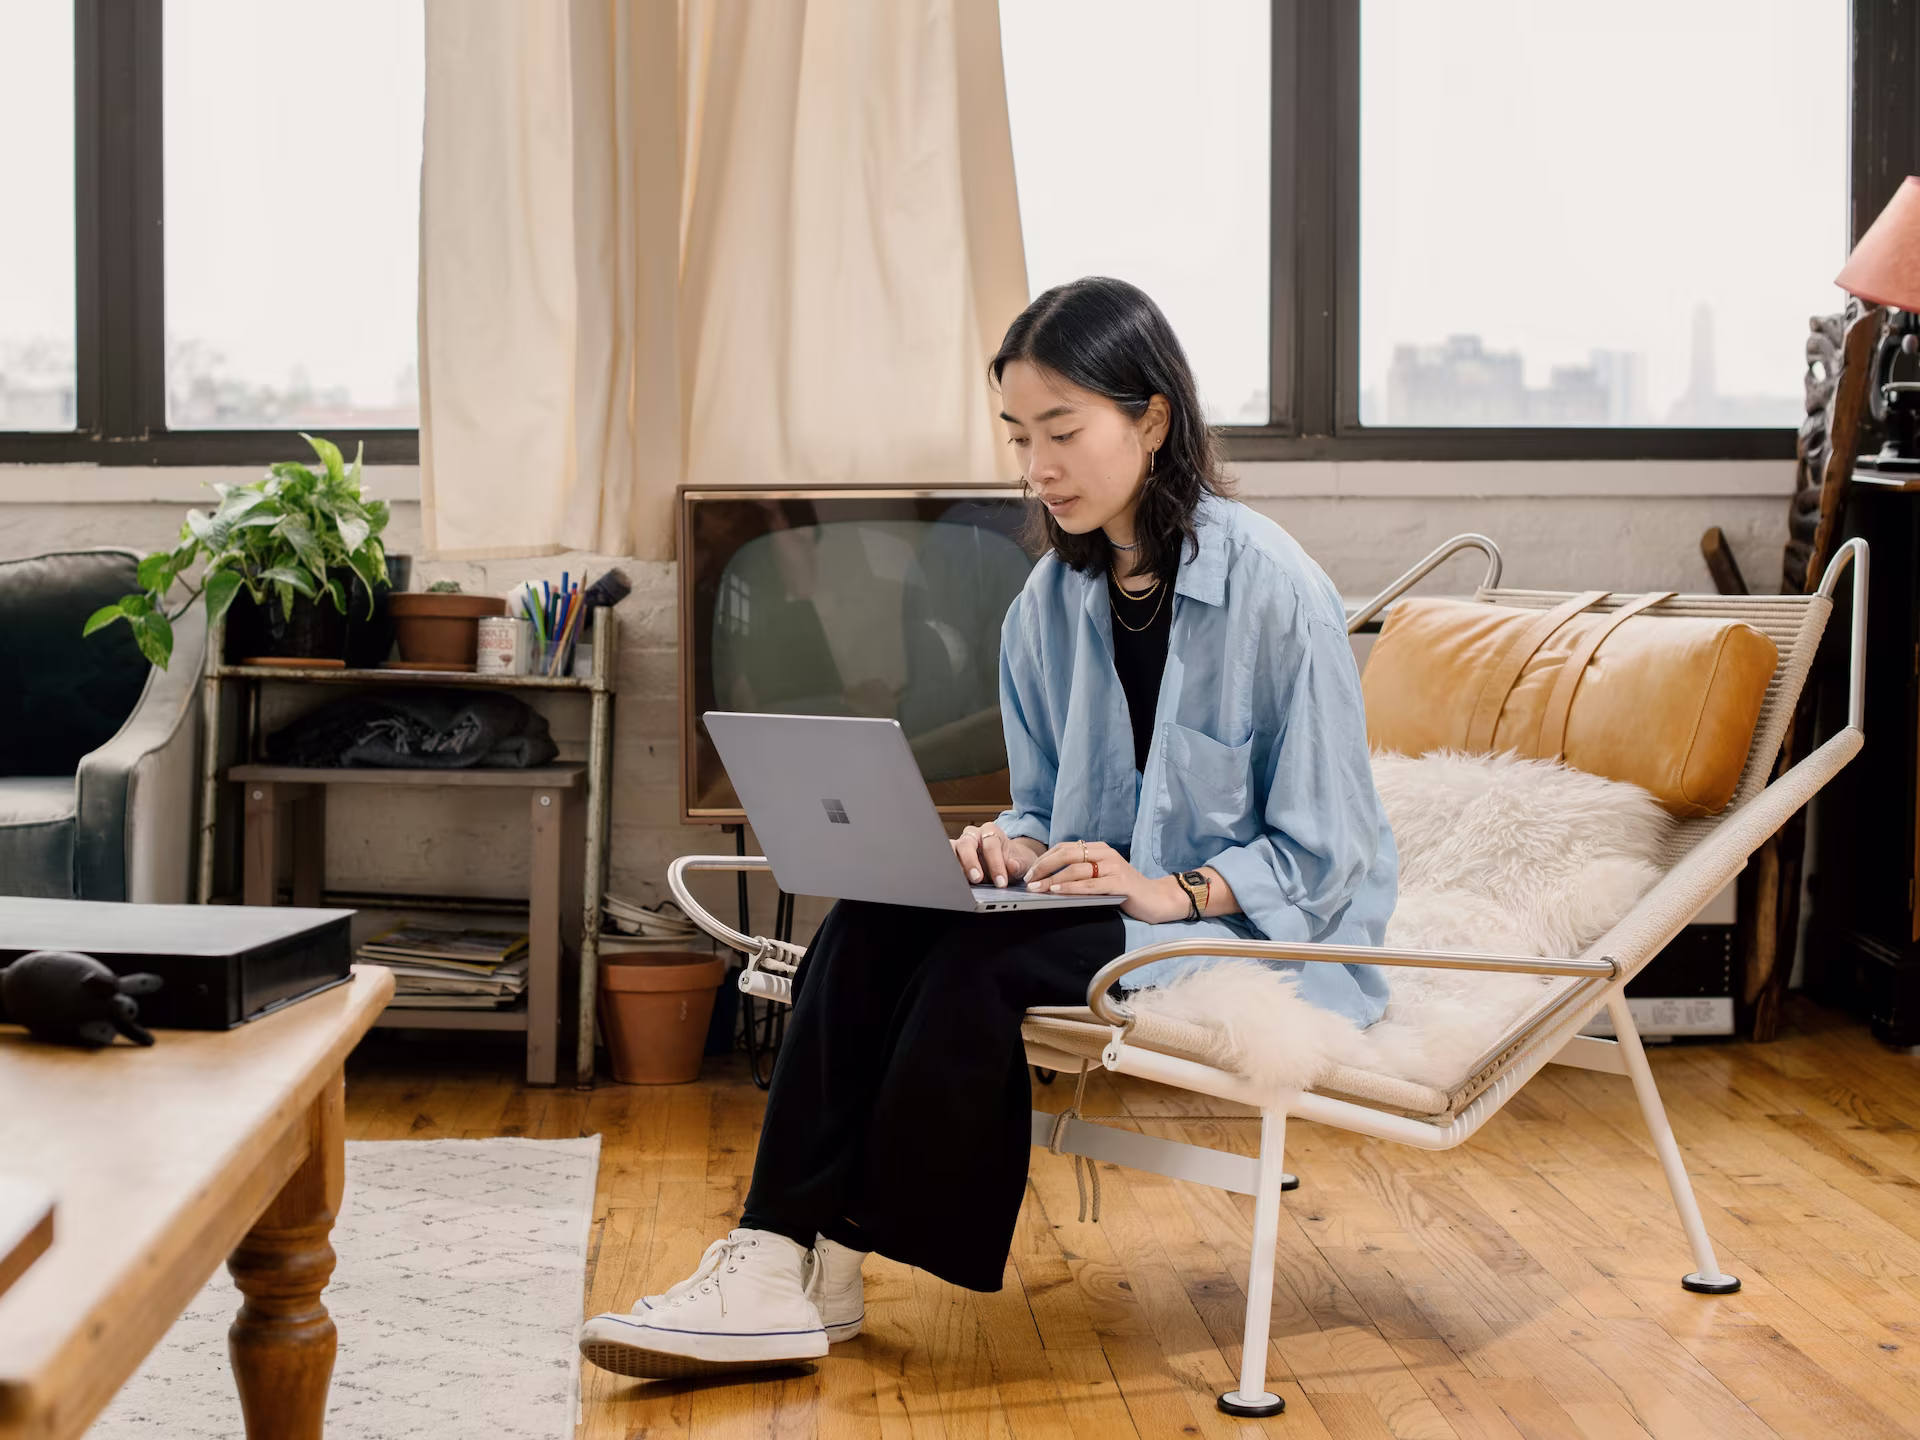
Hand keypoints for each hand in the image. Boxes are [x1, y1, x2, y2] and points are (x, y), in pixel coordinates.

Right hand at [952, 824, 1043, 887]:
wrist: (1007, 863)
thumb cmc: (1013, 860)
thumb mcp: (1021, 862)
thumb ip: (1019, 864)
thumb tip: (1012, 866)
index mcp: (991, 831)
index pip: (991, 844)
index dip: (996, 863)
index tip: (1001, 882)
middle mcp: (974, 835)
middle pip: (967, 844)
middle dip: (971, 863)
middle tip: (978, 879)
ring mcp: (961, 844)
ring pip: (952, 849)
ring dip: (956, 866)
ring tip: (963, 882)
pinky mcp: (953, 855)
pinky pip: (946, 859)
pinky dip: (948, 869)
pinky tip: (954, 881)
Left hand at [1024, 840, 1189, 923]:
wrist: (1157, 899)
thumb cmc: (1126, 890)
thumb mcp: (1102, 876)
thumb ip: (1083, 872)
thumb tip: (1050, 879)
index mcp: (1100, 849)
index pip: (1066, 847)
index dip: (1046, 858)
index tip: (1030, 871)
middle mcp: (1106, 854)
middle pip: (1068, 854)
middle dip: (1044, 866)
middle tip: (1028, 879)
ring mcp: (1114, 867)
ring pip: (1076, 870)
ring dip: (1053, 879)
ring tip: (1037, 888)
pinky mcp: (1119, 883)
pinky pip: (1089, 885)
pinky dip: (1070, 888)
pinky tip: (1057, 892)